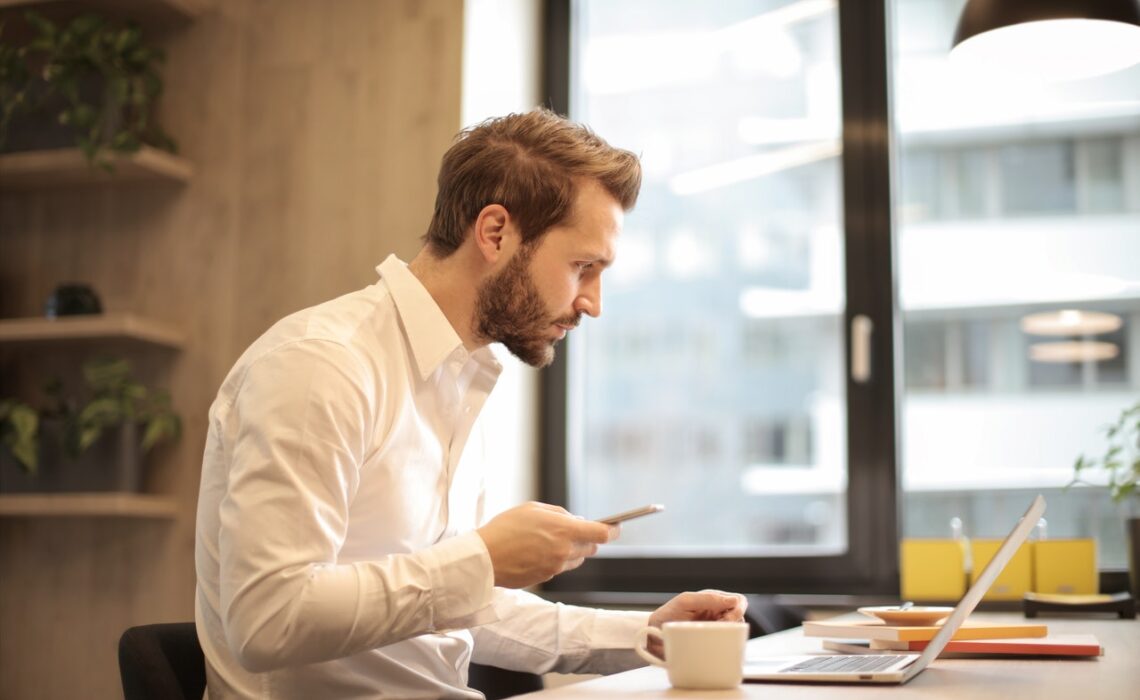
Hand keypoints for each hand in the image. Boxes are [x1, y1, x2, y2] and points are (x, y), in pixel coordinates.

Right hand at [476, 502, 617, 587]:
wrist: (484, 558)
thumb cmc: (506, 528)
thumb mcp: (534, 509)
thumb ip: (560, 514)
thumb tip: (577, 520)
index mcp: (565, 531)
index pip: (602, 534)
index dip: (613, 530)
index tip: (616, 526)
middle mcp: (565, 552)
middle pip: (591, 547)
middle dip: (588, 538)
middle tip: (573, 529)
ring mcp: (556, 568)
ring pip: (576, 559)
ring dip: (572, 550)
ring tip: (549, 540)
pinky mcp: (546, 578)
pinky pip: (560, 568)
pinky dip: (556, 559)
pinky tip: (537, 552)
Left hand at [645, 590, 747, 658]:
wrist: (653, 635)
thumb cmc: (667, 615)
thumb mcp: (685, 602)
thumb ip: (708, 599)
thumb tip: (733, 600)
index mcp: (712, 600)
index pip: (738, 600)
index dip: (738, 609)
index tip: (726, 618)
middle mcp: (716, 613)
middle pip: (740, 616)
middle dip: (735, 622)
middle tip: (720, 628)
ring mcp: (715, 628)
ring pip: (736, 630)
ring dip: (729, 633)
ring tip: (713, 635)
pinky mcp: (712, 642)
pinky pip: (727, 643)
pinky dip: (726, 644)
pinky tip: (715, 645)